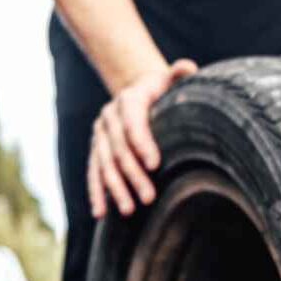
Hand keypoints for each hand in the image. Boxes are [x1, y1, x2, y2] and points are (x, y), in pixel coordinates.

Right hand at [88, 59, 197, 218]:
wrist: (139, 91)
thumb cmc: (164, 91)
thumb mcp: (171, 81)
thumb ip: (179, 75)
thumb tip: (187, 67)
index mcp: (129, 99)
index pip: (133, 123)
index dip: (142, 143)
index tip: (155, 165)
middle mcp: (109, 116)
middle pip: (119, 150)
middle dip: (133, 175)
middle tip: (149, 197)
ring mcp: (100, 134)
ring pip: (105, 165)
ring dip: (115, 189)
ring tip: (129, 210)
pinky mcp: (96, 149)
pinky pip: (94, 173)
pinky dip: (96, 193)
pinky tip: (100, 213)